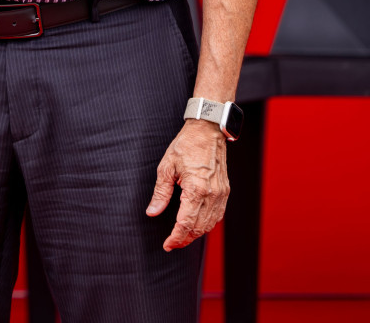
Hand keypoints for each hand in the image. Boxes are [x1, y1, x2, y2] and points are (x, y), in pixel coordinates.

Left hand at [147, 119, 229, 250]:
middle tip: (171, 244)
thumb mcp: (166, 167)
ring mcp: (221, 195)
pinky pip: (217, 216)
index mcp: (196, 189)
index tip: (167, 244)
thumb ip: (161, 193)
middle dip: (184, 239)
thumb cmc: (186, 146)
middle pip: (199, 228)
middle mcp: (212, 195)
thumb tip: (153, 211)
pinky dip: (206, 224)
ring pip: (209, 224)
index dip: (176, 237)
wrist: (208, 132)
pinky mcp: (225, 192)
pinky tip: (195, 225)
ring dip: (195, 234)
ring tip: (181, 237)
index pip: (186, 223)